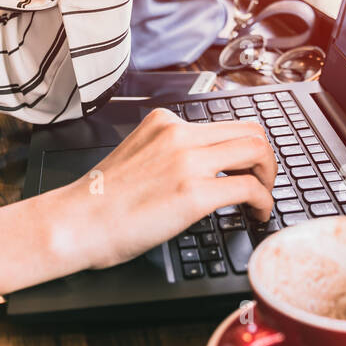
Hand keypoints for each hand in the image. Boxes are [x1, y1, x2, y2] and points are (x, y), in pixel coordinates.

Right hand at [59, 108, 275, 270]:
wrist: (76, 222)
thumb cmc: (100, 201)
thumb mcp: (136, 155)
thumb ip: (168, 152)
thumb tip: (200, 168)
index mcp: (164, 123)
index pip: (224, 122)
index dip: (245, 146)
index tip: (248, 166)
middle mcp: (179, 135)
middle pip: (249, 130)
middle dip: (265, 159)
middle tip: (263, 182)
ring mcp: (187, 162)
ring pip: (256, 151)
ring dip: (269, 177)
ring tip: (262, 200)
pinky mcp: (194, 193)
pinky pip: (249, 189)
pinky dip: (263, 203)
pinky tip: (256, 216)